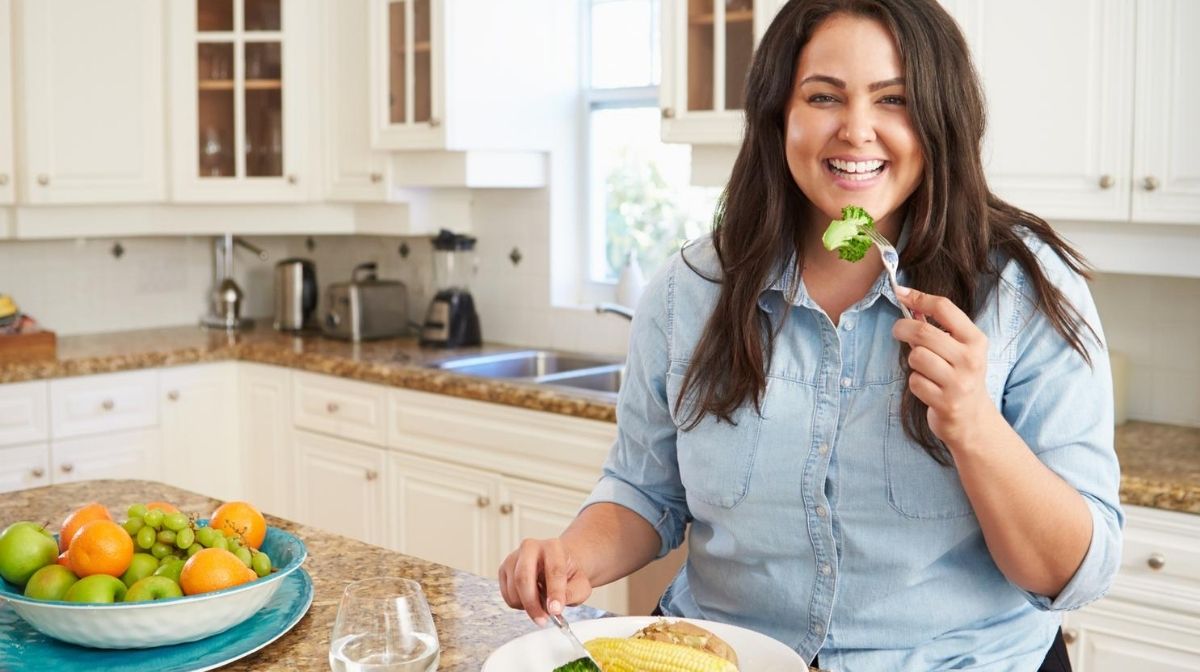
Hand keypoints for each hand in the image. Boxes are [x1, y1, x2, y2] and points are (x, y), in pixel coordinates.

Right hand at [498, 537, 592, 625]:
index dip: (554, 592)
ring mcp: (514, 558)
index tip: (555, 610)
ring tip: (542, 604)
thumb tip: (555, 606)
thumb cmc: (568, 574)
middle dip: (532, 604)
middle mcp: (530, 547)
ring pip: (514, 590)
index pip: (553, 570)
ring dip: (527, 606)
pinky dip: (519, 605)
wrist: (557, 566)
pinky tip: (531, 598)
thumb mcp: (581, 584)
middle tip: (542, 620)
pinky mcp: (504, 570)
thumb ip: (572, 594)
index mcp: (553, 547)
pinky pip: (507, 596)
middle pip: (523, 578)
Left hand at [892, 286, 997, 449]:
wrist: (973, 419)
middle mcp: (970, 359)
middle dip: (903, 328)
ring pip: (917, 357)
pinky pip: (915, 382)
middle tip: (898, 330)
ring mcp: (959, 382)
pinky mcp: (946, 402)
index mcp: (975, 340)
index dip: (918, 297)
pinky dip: (916, 383)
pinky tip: (928, 388)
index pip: (944, 308)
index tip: (900, 292)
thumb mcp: (959, 349)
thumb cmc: (960, 377)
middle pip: (923, 332)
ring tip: (925, 368)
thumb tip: (910, 300)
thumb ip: (939, 327)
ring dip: (913, 361)